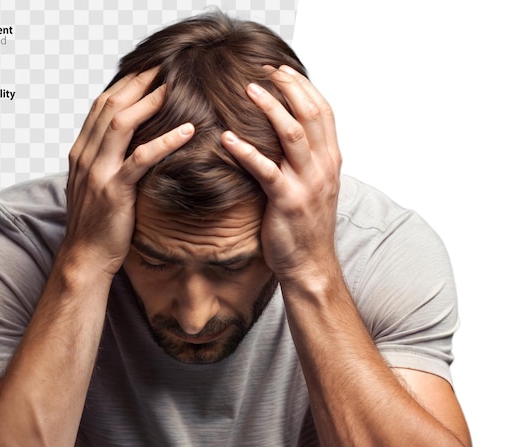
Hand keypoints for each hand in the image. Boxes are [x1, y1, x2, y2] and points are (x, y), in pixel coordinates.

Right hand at [65, 69, 194, 274]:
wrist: (86, 256)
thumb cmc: (96, 224)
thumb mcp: (95, 185)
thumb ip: (106, 161)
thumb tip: (129, 145)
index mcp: (81, 151)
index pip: (101, 105)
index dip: (125, 83)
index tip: (149, 70)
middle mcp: (86, 156)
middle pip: (110, 105)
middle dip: (138, 81)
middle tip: (165, 66)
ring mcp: (98, 172)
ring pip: (121, 124)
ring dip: (149, 102)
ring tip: (175, 87)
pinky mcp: (114, 191)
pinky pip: (140, 159)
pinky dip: (165, 141)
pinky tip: (188, 131)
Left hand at [221, 66, 341, 283]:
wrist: (310, 264)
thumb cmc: (307, 226)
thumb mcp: (315, 187)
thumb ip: (307, 160)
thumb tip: (288, 136)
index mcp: (331, 160)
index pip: (323, 111)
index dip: (303, 86)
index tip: (281, 69)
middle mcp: (323, 167)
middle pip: (310, 113)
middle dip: (287, 86)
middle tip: (263, 70)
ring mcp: (307, 184)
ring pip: (291, 134)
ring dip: (269, 108)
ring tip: (248, 89)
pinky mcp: (286, 202)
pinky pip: (265, 169)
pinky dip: (246, 150)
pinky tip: (227, 138)